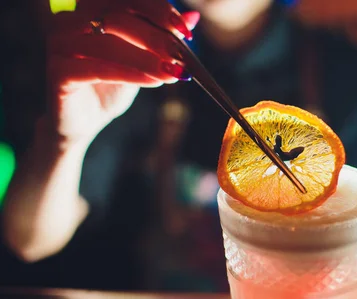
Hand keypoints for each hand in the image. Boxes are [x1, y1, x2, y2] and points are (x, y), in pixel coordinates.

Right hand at [45, 0, 199, 145]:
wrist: (83, 122)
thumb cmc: (112, 85)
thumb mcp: (142, 58)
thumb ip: (162, 36)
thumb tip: (193, 18)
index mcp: (89, 7)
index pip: (127, 0)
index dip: (157, 10)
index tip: (185, 29)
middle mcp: (69, 19)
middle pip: (118, 17)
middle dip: (156, 36)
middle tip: (181, 54)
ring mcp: (60, 43)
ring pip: (109, 44)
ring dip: (147, 59)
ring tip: (173, 72)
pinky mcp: (57, 71)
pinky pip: (99, 69)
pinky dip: (132, 74)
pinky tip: (155, 81)